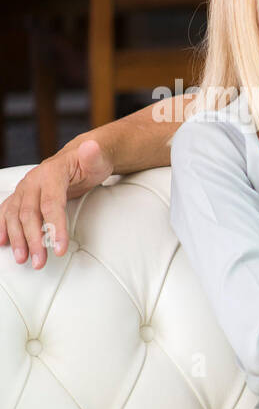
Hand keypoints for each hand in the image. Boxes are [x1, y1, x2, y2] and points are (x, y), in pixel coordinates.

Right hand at [0, 139, 112, 268]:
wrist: (79, 157)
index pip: (51, 204)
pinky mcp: (22, 195)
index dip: (54, 227)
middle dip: (34, 240)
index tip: (59, 249)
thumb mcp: (99, 158)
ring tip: (24, 260)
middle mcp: (33, 180)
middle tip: (40, 262)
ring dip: (17, 239)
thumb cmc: (92, 162)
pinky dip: (3, 227)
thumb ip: (94, 155)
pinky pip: (7, 211)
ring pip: (15, 215)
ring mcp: (25, 188)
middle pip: (30, 213)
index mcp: (51, 173)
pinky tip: (2, 242)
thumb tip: (91, 146)